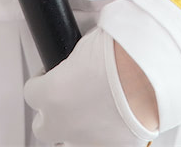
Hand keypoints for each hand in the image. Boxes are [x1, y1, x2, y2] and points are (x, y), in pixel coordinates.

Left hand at [24, 28, 156, 145]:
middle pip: (42, 128)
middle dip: (50, 116)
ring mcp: (87, 140)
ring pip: (70, 144)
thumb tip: (82, 55)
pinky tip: (115, 120)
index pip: (31, 92)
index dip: (41, 81)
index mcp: (50, 94)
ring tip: (91, 114)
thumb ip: (76, 57)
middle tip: (65, 100)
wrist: (148, 75)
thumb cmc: (119, 54)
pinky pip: (103, 145)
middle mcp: (64, 123)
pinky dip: (106, 136)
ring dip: (76, 130)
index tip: (50, 75)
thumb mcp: (87, 44)